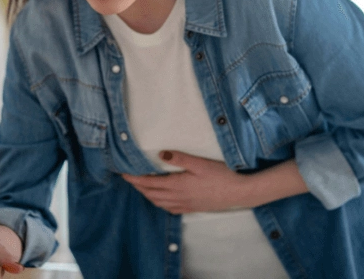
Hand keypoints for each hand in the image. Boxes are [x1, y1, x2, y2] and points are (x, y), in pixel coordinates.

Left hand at [121, 150, 253, 213]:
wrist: (239, 193)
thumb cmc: (221, 175)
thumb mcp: (200, 163)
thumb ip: (179, 158)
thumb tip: (160, 153)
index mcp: (177, 185)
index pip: (149, 182)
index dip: (135, 179)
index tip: (124, 173)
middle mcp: (178, 197)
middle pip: (151, 193)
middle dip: (137, 186)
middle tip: (128, 178)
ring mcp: (185, 205)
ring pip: (158, 202)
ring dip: (147, 195)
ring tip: (141, 187)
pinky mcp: (192, 208)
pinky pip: (170, 209)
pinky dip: (160, 203)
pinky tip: (160, 200)